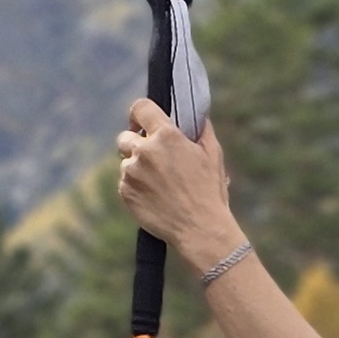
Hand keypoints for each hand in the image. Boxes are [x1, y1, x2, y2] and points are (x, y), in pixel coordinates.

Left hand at [116, 98, 238, 268]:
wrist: (200, 229)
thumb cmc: (209, 191)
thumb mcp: (213, 154)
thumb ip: (201, 129)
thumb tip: (196, 115)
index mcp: (166, 136)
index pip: (140, 108)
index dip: (140, 114)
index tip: (143, 123)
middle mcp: (144, 151)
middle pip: (125, 136)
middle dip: (136, 143)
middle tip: (153, 157)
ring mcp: (131, 172)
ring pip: (126, 162)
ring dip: (138, 168)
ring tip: (160, 184)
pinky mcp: (125, 192)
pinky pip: (125, 182)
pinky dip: (136, 186)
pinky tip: (155, 196)